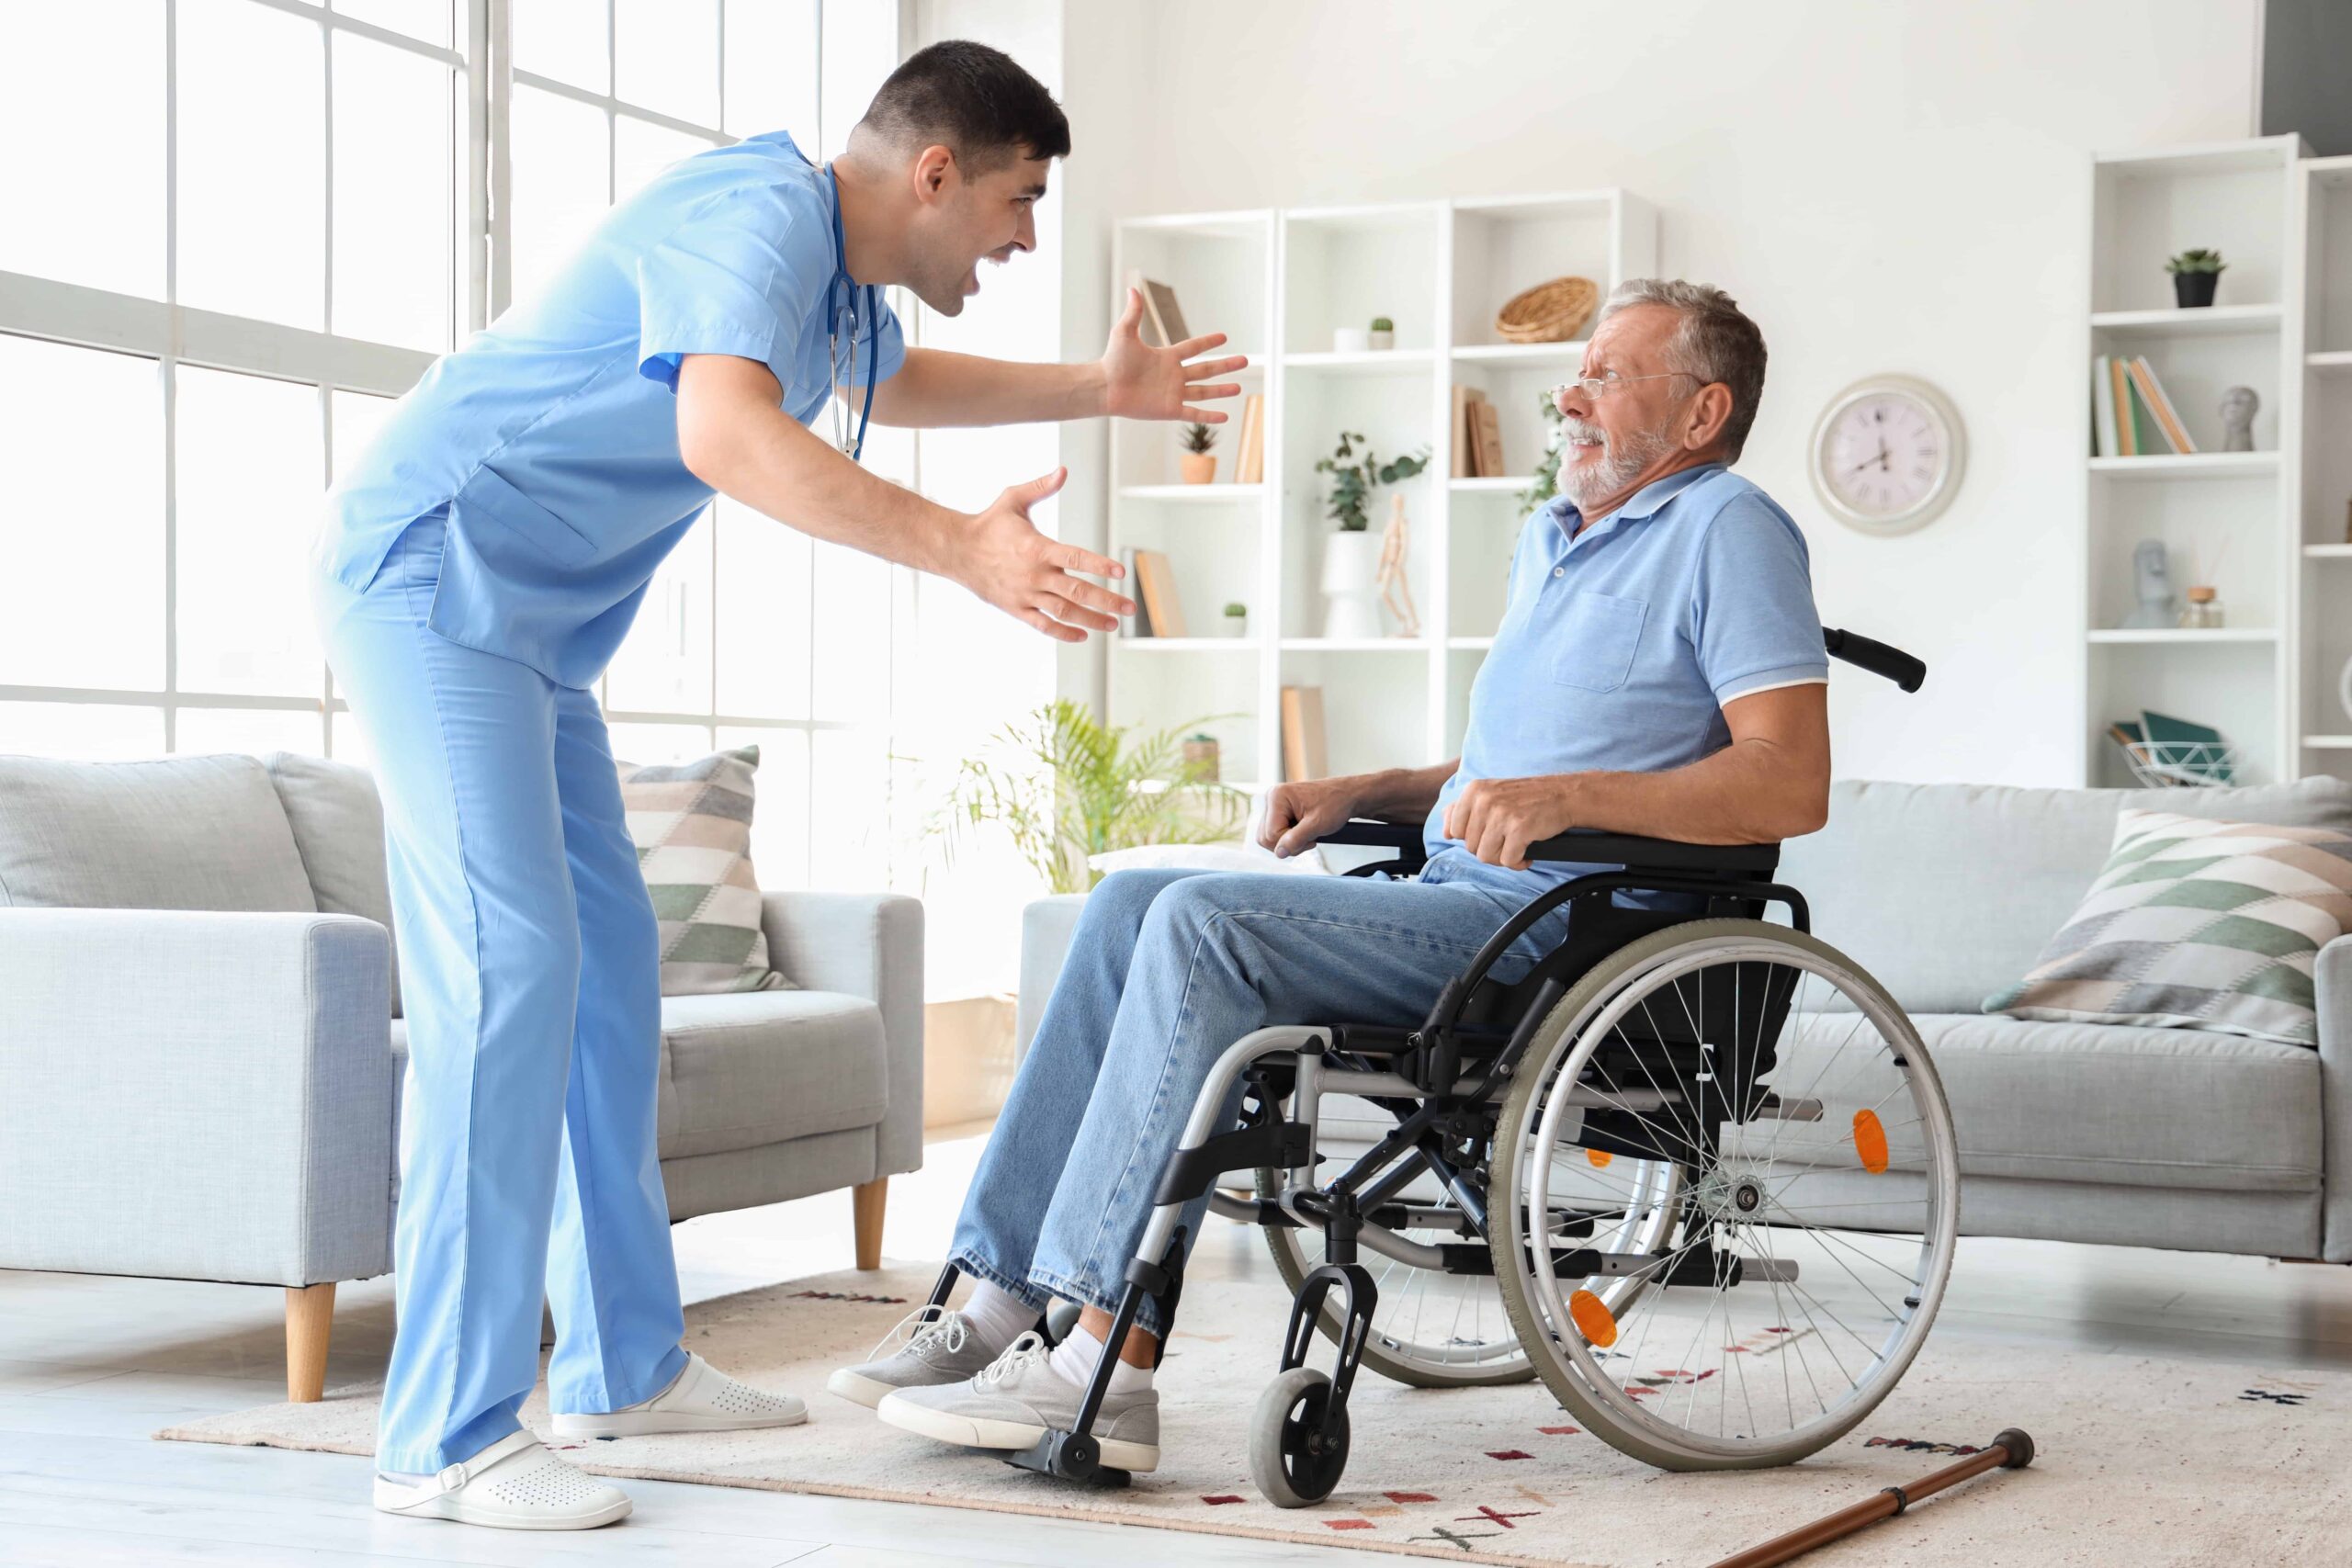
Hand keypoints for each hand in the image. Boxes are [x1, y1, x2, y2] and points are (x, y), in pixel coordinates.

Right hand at [947, 467, 1134, 642]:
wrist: (956, 551)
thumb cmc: (988, 523)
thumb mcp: (1013, 499)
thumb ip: (1040, 487)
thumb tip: (1063, 471)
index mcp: (1038, 548)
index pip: (1075, 558)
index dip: (1099, 565)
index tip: (1121, 573)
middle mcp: (1034, 574)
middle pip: (1077, 592)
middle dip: (1107, 601)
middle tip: (1130, 608)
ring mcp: (1025, 594)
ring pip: (1064, 613)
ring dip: (1091, 620)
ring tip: (1113, 625)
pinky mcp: (1016, 608)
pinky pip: (1042, 625)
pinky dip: (1063, 632)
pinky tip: (1082, 635)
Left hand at [1101, 287, 1247, 421]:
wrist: (1104, 387)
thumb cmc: (1112, 360)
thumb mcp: (1125, 333)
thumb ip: (1134, 313)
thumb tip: (1132, 288)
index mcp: (1167, 357)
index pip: (1193, 348)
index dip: (1208, 342)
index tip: (1224, 337)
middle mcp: (1173, 375)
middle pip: (1205, 370)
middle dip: (1225, 366)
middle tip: (1244, 360)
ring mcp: (1173, 393)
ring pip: (1203, 391)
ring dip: (1221, 390)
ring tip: (1239, 388)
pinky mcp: (1169, 410)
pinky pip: (1193, 413)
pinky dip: (1209, 415)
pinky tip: (1225, 416)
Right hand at [1256, 777, 1361, 857]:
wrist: (1347, 796)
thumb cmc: (1336, 804)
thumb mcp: (1317, 824)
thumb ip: (1296, 839)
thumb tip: (1279, 853)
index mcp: (1277, 796)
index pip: (1271, 834)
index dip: (1291, 842)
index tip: (1312, 836)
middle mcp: (1272, 798)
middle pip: (1265, 838)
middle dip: (1288, 844)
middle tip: (1310, 837)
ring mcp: (1274, 805)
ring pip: (1268, 838)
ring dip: (1289, 842)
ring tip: (1307, 834)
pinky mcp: (1279, 812)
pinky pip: (1274, 834)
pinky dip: (1289, 838)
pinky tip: (1303, 832)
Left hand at [1441, 775, 1578, 869]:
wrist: (1563, 795)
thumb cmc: (1527, 797)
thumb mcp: (1490, 792)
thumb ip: (1463, 809)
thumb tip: (1446, 829)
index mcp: (1473, 791)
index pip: (1454, 831)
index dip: (1473, 838)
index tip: (1489, 833)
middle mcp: (1484, 801)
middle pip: (1471, 847)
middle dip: (1490, 849)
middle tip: (1507, 841)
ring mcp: (1501, 815)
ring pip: (1487, 857)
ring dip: (1503, 857)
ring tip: (1516, 847)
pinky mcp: (1519, 830)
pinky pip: (1509, 861)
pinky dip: (1519, 862)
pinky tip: (1527, 852)